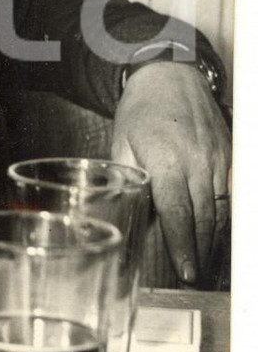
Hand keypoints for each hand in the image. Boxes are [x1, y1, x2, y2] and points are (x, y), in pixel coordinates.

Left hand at [111, 62, 230, 284]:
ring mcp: (217, 157)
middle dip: (199, 252)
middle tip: (192, 276)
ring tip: (203, 264)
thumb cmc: (141, 109)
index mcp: (166, 159)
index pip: (176, 212)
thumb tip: (130, 214)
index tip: (184, 269)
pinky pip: (231, 194)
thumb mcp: (121, 143)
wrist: (169, 75)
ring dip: (214, 240)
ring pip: (221, 209)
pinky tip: (217, 235)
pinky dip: (226, 218)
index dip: (181, 245)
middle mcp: (196, 159)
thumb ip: (128, 180)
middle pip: (203, 217)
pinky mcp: (229, 155)